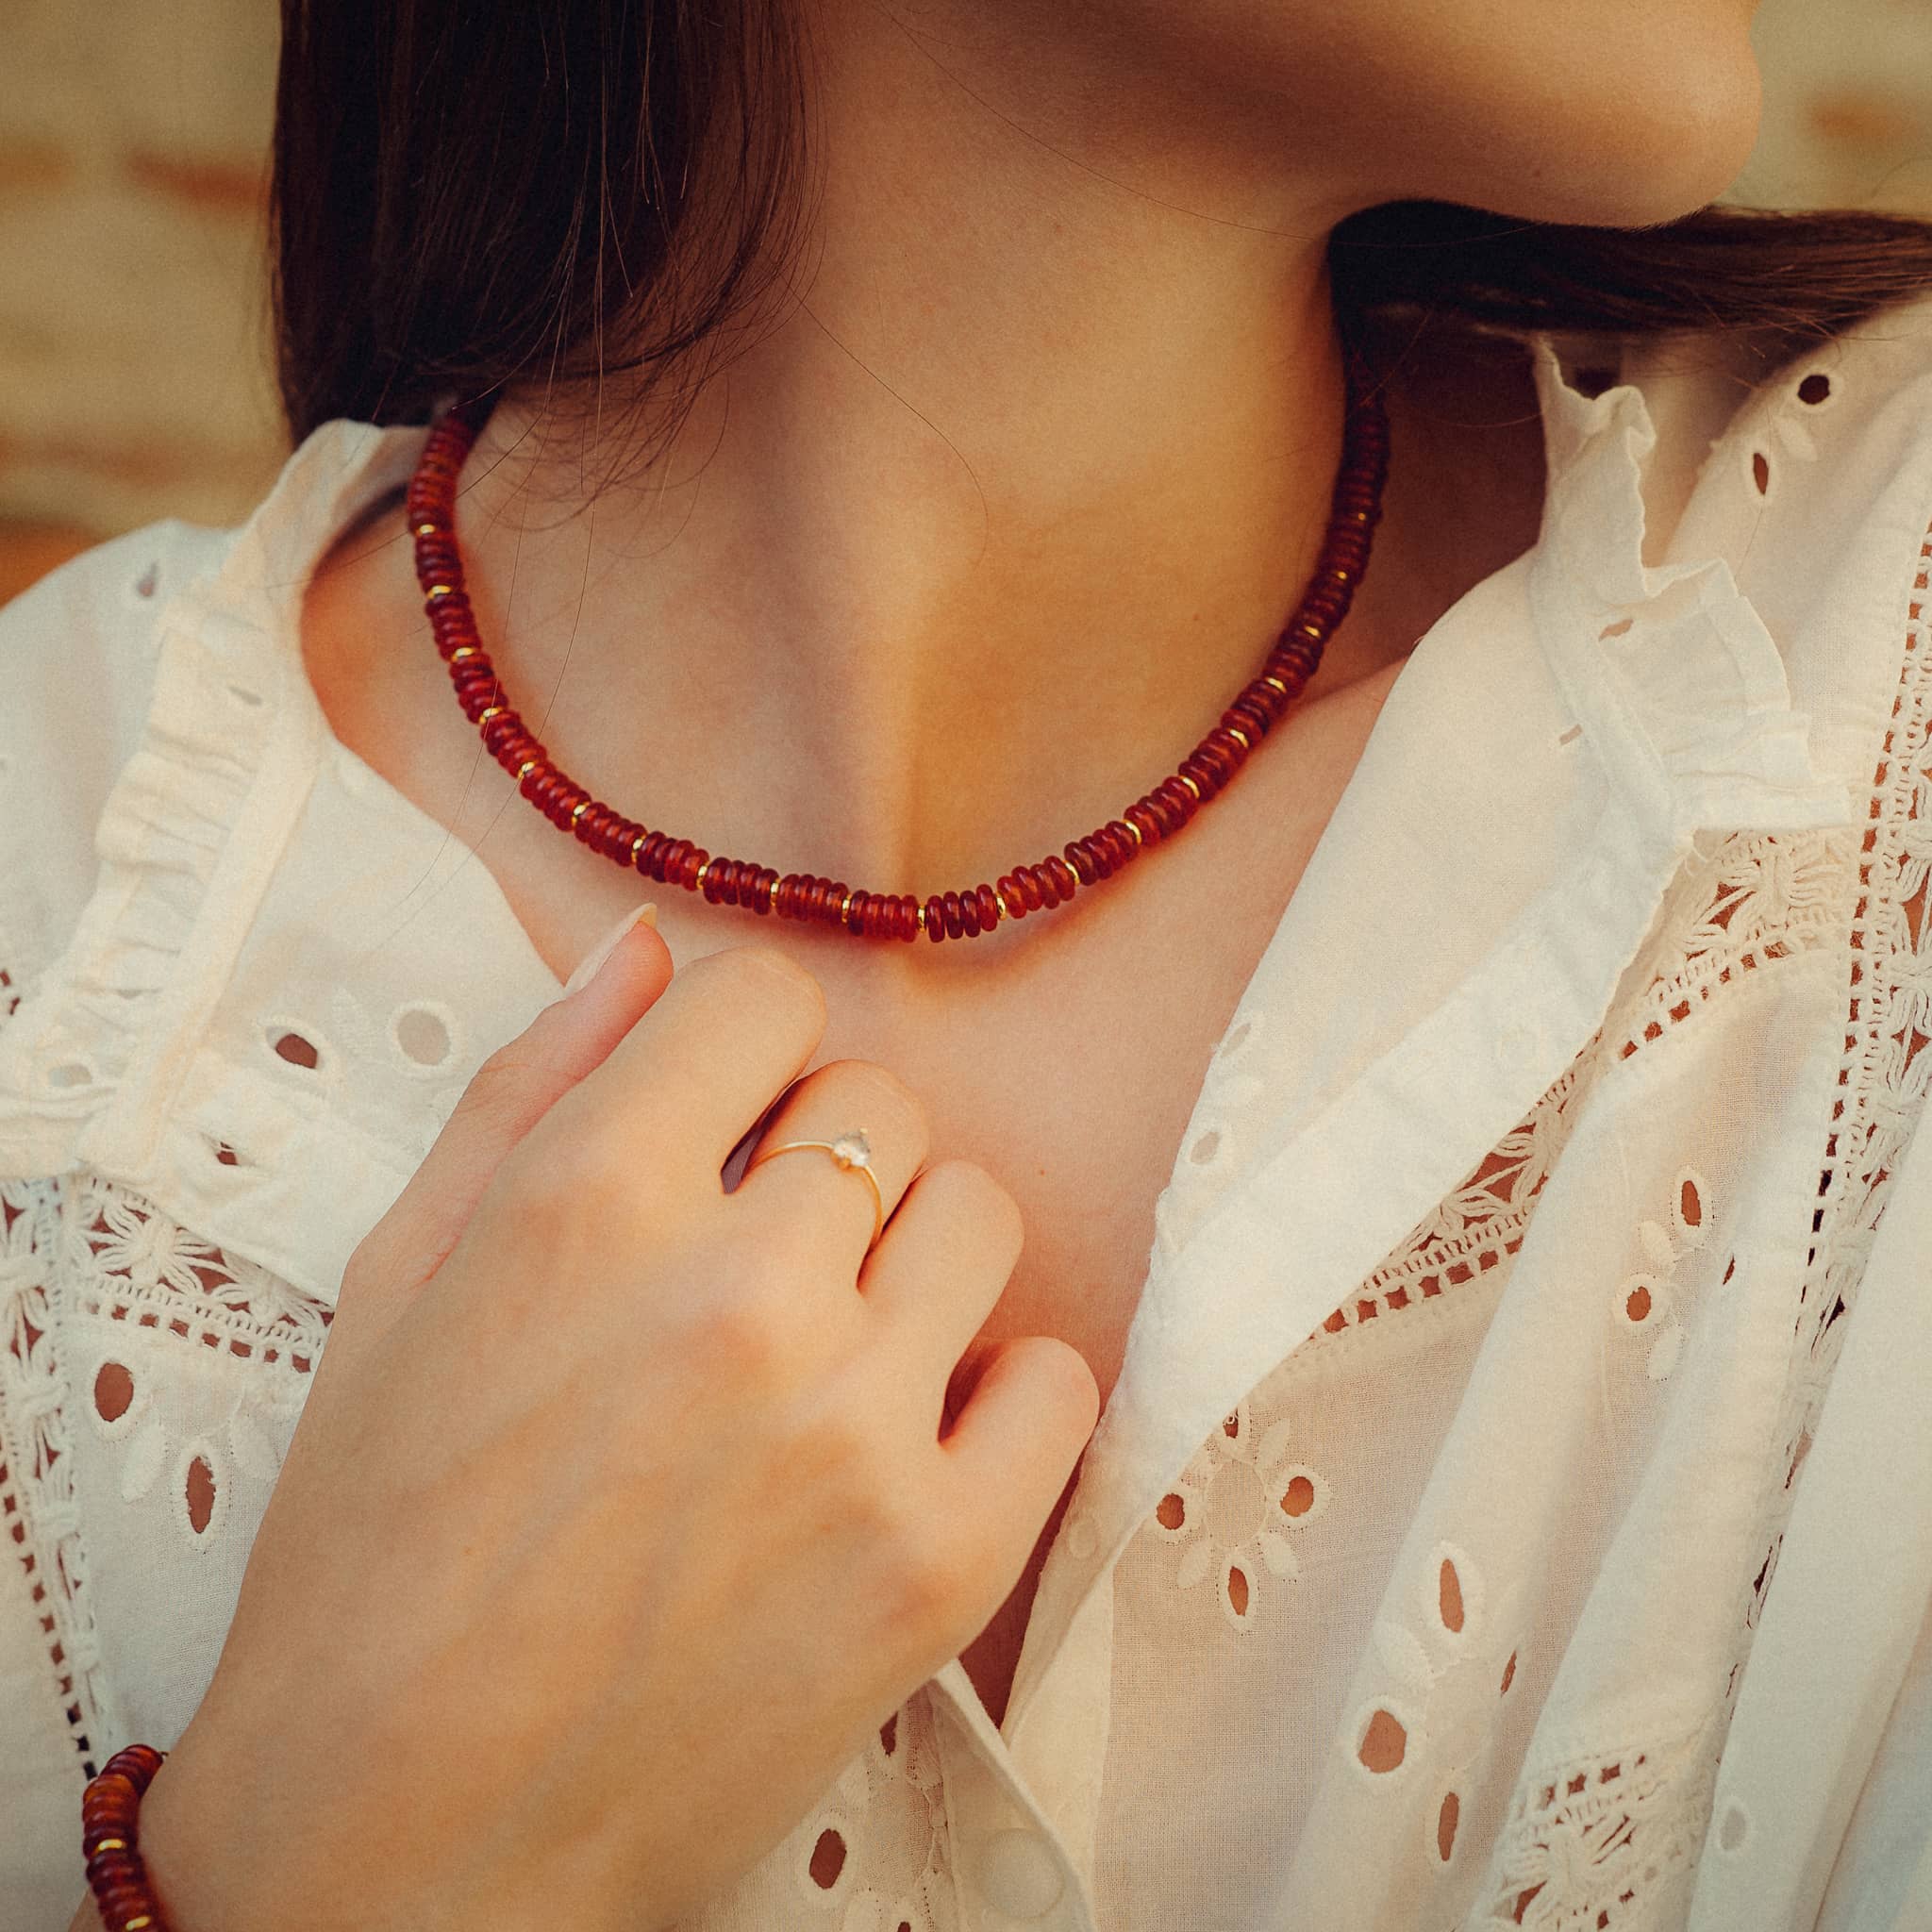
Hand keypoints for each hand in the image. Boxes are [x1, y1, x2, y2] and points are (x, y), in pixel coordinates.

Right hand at [130, 913, 1100, 1931]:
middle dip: (821, 1160)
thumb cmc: (379, 1556)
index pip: (763, 1000)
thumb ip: (531, 1085)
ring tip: (827, 1350)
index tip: (728, 1116)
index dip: (743, 1052)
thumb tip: (649, 945)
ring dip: (910, 1260)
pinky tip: (902, 1438)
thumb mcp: (397, 1285)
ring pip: (980, 1213)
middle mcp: (739, 1291)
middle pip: (881, 1105)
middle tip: (754, 1265)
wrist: (405, 1841)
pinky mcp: (941, 1557)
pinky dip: (994, 1392)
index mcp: (587, 1203)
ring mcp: (855, 1426)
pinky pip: (1056, 1376)